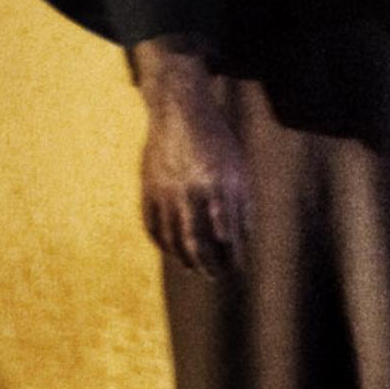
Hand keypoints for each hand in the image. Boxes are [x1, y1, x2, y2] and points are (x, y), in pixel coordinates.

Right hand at [132, 37, 248, 274]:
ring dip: (183, 258)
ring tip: (194, 268)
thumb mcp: (239, 168)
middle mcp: (190, 191)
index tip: (237, 267)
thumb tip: (241, 240)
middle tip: (216, 276)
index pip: (227, 232)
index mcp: (218, 186)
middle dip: (207, 264)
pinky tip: (169, 249)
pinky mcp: (148, 188)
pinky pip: (151, 225)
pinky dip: (160, 241)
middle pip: (196, 241)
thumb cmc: (217, 142)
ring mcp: (165, 191)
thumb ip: (242, 205)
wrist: (179, 112)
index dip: (232, 255)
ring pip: (171, 238)